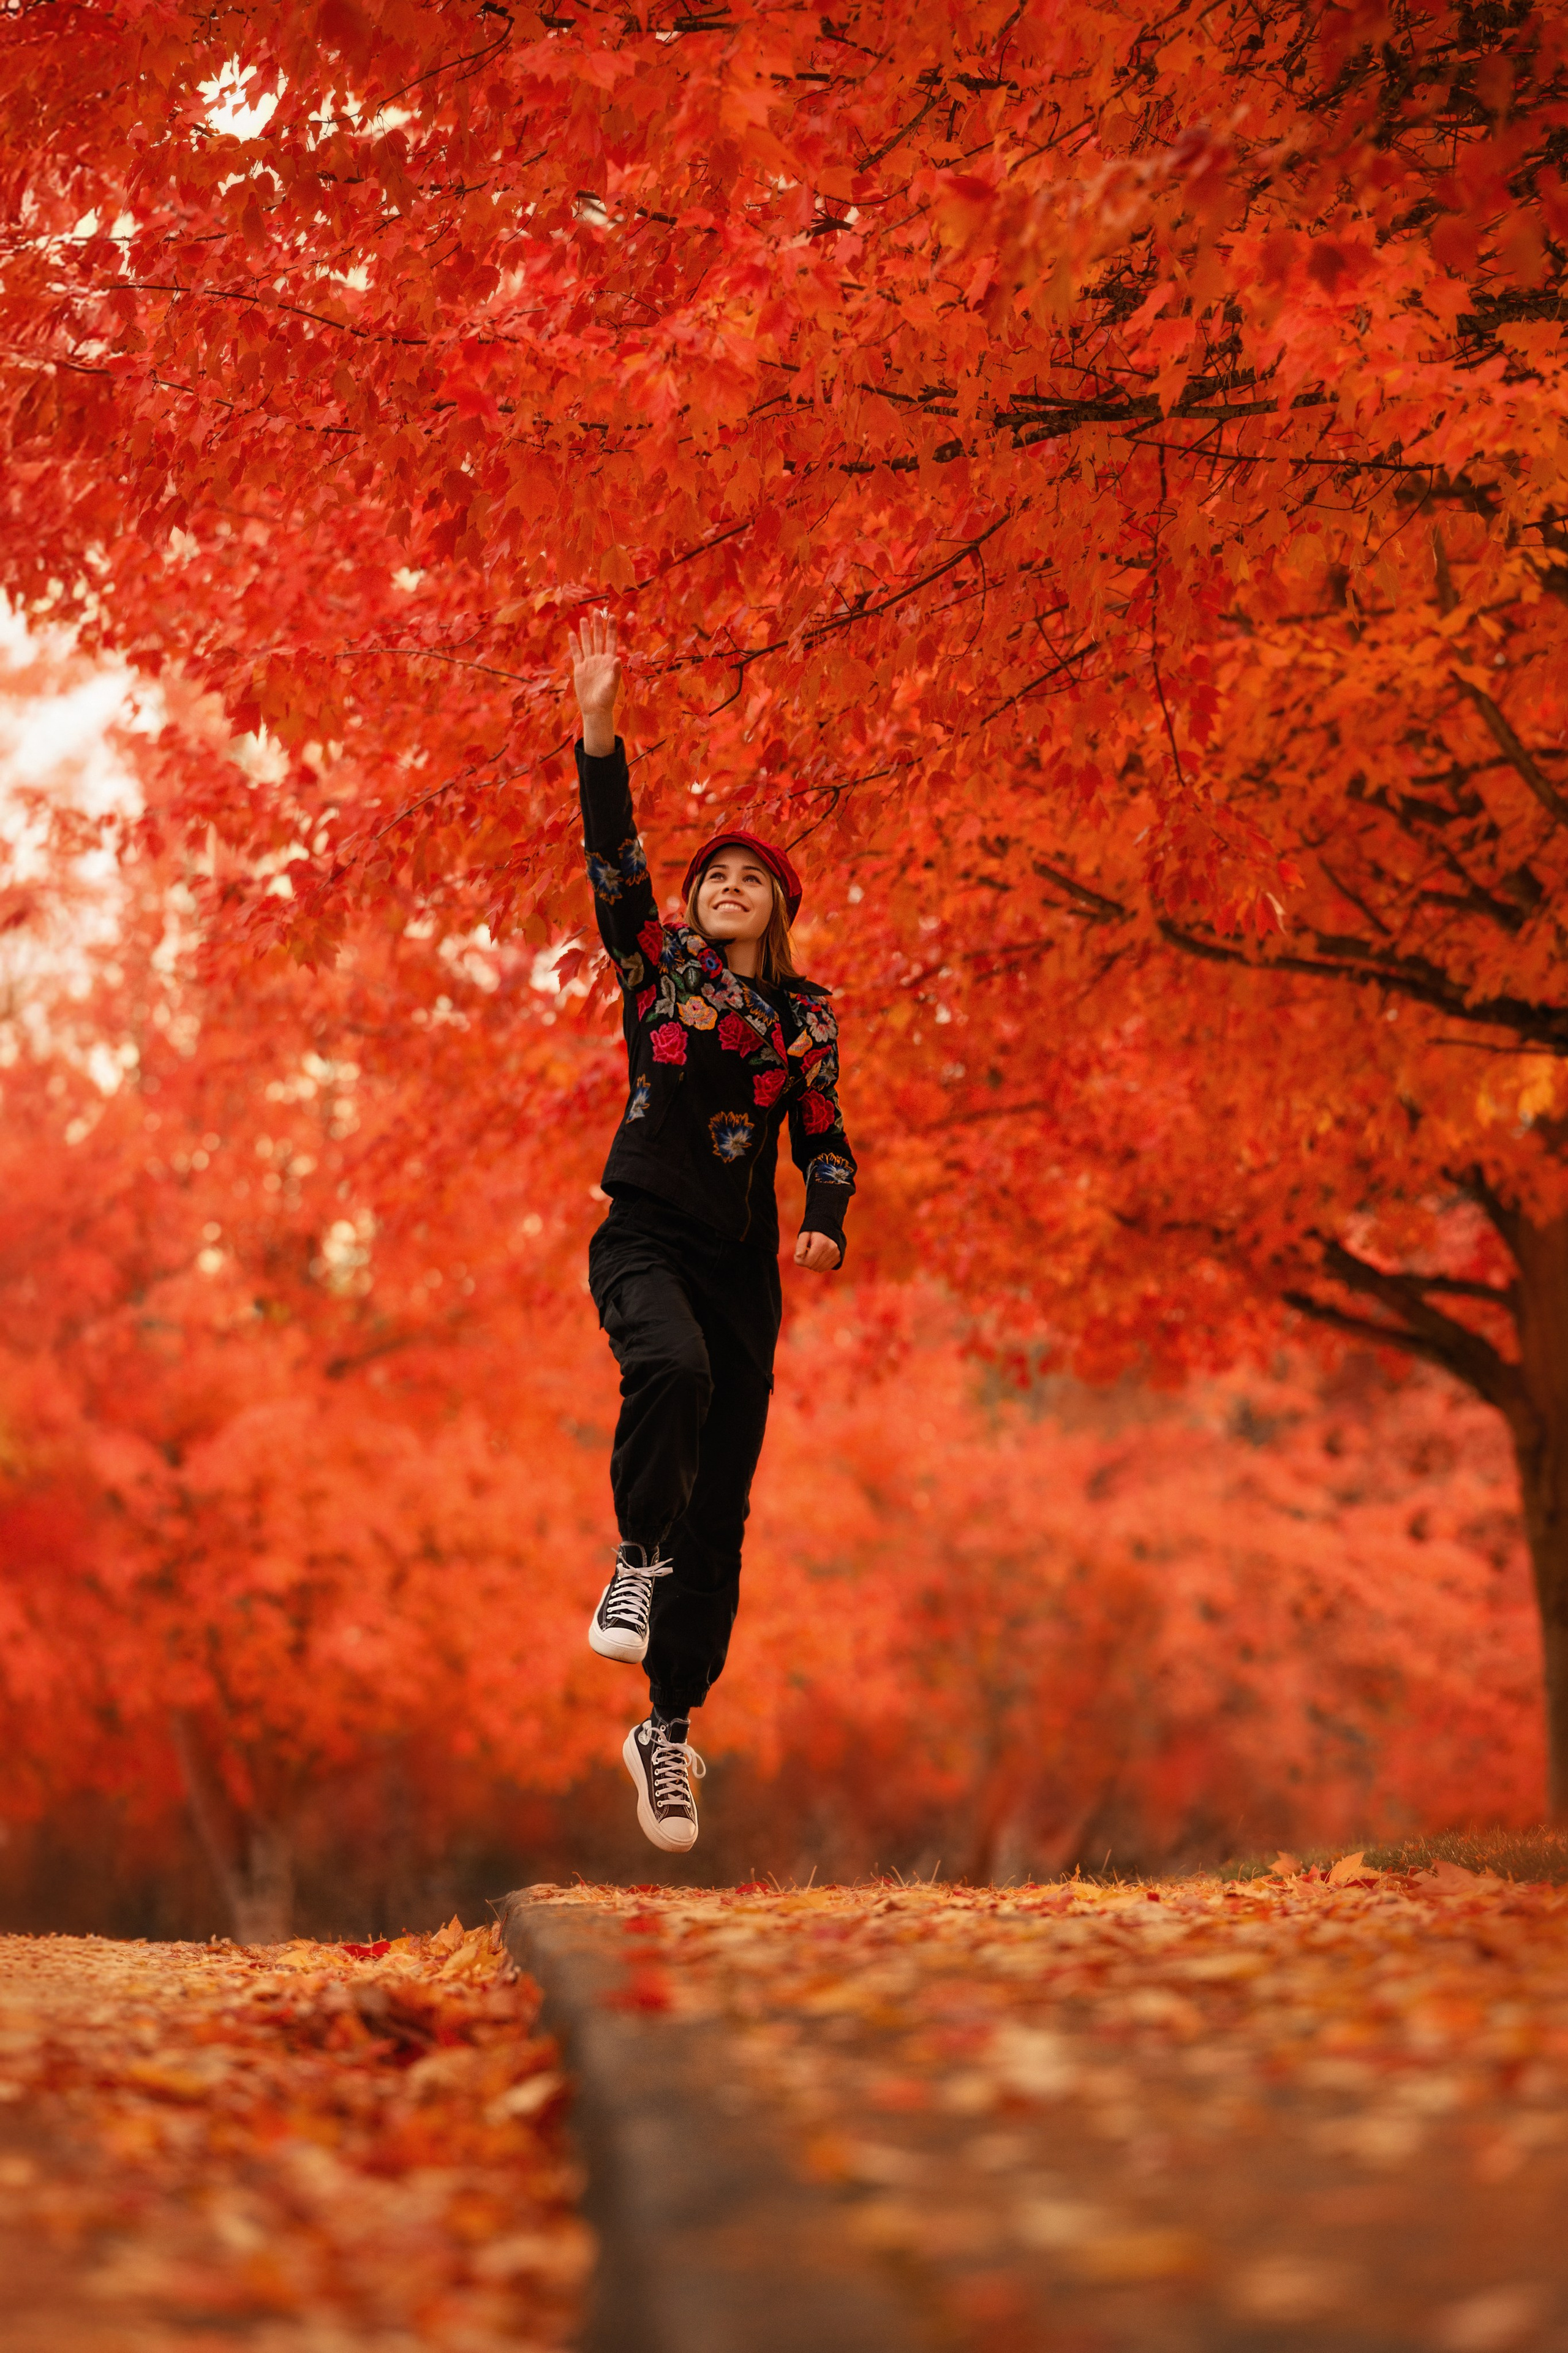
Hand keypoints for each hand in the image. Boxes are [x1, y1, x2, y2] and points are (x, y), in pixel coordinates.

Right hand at [569, 610, 621, 756]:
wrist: (595, 708)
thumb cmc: (606, 698)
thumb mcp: (612, 685)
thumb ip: (615, 672)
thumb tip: (617, 659)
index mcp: (609, 661)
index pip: (611, 641)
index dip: (611, 629)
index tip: (612, 616)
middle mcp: (600, 659)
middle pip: (598, 638)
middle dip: (597, 625)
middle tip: (596, 611)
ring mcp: (589, 663)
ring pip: (587, 643)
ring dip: (585, 631)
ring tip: (583, 619)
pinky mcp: (580, 669)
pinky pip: (577, 653)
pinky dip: (574, 644)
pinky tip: (572, 634)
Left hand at [794, 1230, 840, 1272]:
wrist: (829, 1226)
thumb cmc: (813, 1231)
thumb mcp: (804, 1234)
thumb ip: (800, 1245)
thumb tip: (798, 1256)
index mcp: (821, 1243)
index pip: (807, 1261)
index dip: (798, 1259)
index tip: (797, 1254)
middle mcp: (830, 1249)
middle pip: (812, 1266)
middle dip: (805, 1261)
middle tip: (806, 1252)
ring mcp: (836, 1254)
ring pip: (818, 1269)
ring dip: (812, 1264)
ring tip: (812, 1253)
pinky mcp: (838, 1258)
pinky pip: (824, 1268)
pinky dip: (818, 1265)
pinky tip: (818, 1256)